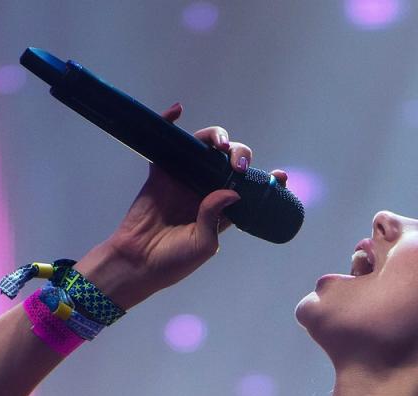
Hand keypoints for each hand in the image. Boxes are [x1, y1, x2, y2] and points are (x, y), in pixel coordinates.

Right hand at [85, 103, 287, 306]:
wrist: (137, 263)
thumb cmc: (172, 261)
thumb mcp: (202, 245)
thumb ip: (215, 218)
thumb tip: (231, 191)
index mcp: (222, 209)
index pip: (249, 188)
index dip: (266, 180)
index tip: (280, 176)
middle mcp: (206, 189)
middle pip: (229, 161)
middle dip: (239, 155)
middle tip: (238, 167)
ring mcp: (183, 178)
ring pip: (204, 147)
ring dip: (216, 137)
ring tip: (221, 145)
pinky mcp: (161, 172)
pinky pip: (166, 142)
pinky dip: (169, 122)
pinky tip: (177, 111)